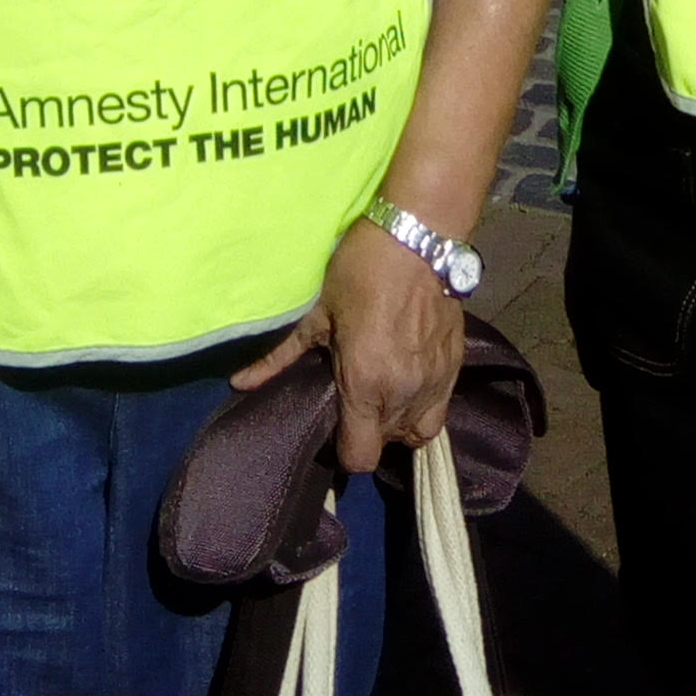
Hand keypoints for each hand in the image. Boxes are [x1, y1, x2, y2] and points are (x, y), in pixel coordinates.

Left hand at [231, 220, 462, 471]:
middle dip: (369, 429)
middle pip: (387, 445)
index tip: (336, 423)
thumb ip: (280, 358)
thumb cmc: (360, 271)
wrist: (418, 238)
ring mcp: (436, 383)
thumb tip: (239, 383)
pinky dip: (422, 405)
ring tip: (382, 392)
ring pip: (418, 433)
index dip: (344, 450)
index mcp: (366, 384)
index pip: (360, 457)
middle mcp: (404, 394)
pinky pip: (440, 409)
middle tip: (354, 395)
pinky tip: (406, 378)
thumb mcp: (316, 314)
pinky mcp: (457, 367)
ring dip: (398, 422)